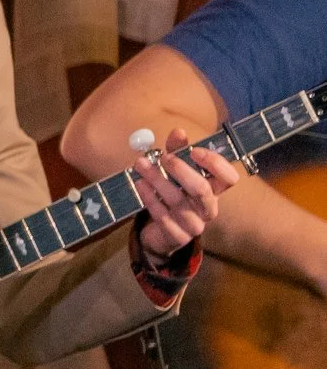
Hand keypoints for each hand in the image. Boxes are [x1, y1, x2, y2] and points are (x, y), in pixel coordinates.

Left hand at [134, 128, 239, 257]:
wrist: (159, 232)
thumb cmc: (170, 195)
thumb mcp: (174, 171)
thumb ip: (177, 151)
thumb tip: (179, 132)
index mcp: (214, 191)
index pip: (229, 178)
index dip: (215, 164)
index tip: (194, 151)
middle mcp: (208, 208)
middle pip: (202, 189)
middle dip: (181, 170)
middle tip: (163, 158)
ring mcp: (194, 225)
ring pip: (178, 201)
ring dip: (158, 180)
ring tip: (141, 165)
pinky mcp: (177, 237)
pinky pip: (163, 216)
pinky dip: (150, 198)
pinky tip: (140, 185)